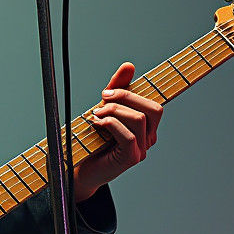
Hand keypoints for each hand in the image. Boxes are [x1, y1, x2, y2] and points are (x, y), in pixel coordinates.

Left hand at [73, 62, 161, 200]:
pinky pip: (129, 135)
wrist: (78, 166)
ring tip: (96, 114)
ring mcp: (142, 149)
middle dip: (126, 97)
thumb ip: (117, 88)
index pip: (154, 104)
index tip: (114, 85)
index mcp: (147, 126)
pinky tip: (97, 123)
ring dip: (114, 110)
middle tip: (103, 98)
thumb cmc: (93, 138)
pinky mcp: (131, 158)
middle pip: (153, 109)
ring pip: (139, 119)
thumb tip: (129, 66)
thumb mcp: (105, 107)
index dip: (141, 90)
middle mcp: (149, 138)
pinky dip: (111, 124)